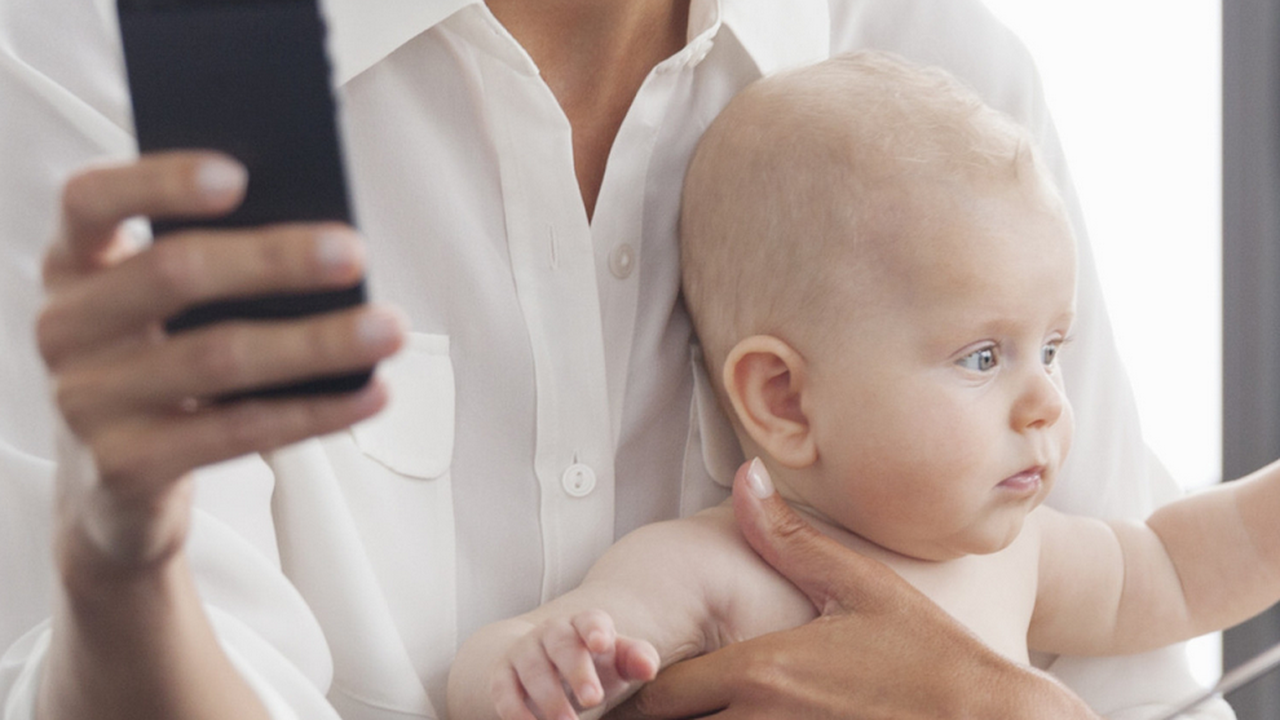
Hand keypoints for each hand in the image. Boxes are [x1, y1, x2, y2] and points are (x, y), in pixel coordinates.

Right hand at [39, 151, 403, 581]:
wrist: (116, 479)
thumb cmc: (163, 357)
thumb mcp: (168, 306)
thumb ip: (217, 262)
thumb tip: (324, 241)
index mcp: (75, 261)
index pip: (92, 199)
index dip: (159, 183)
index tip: (238, 176)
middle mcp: (65, 325)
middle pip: (173, 273)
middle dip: (275, 260)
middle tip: (354, 253)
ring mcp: (86, 401)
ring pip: (218, 357)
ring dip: (318, 342)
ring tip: (390, 329)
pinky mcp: (125, 465)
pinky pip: (238, 432)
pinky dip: (316, 411)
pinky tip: (373, 393)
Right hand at [492, 610, 658, 719]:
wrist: (545, 665)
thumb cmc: (594, 664)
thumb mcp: (617, 661)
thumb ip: (636, 659)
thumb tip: (648, 667)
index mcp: (583, 624)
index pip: (590, 620)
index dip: (595, 629)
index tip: (602, 644)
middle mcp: (551, 633)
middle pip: (561, 644)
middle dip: (576, 671)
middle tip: (593, 700)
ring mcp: (524, 651)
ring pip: (533, 670)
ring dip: (549, 700)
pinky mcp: (502, 675)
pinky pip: (504, 691)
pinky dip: (515, 712)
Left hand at [607, 459, 1098, 719]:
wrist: (989, 718)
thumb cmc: (928, 652)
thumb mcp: (859, 585)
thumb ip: (788, 537)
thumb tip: (744, 475)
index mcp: (761, 671)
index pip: (659, 692)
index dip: (642, 685)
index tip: (638, 674)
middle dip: (655, 717)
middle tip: (655, 699)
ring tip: (690, 713)